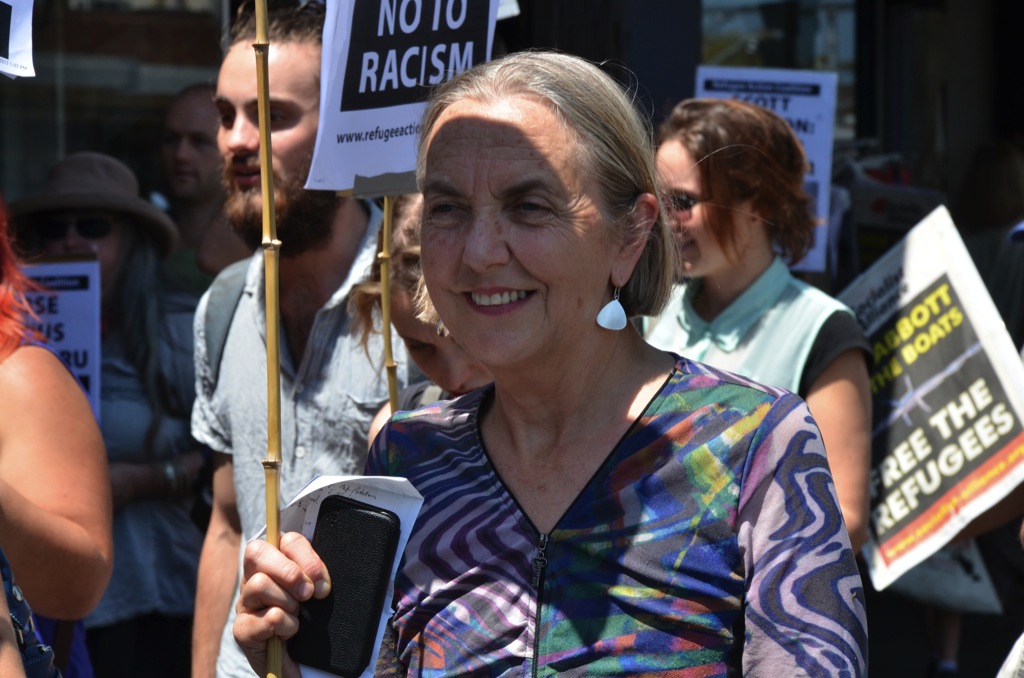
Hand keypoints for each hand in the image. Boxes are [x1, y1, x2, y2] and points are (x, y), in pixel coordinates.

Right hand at [233, 531, 331, 677]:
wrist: (300, 665)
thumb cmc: (309, 625)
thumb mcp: (316, 596)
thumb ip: (316, 578)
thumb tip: (320, 583)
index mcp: (276, 563)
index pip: (287, 540)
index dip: (307, 558)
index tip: (323, 585)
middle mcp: (254, 578)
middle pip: (257, 552)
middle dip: (289, 573)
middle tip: (308, 595)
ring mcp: (245, 603)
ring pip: (259, 584)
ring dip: (287, 603)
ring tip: (295, 617)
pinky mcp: (242, 629)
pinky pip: (266, 617)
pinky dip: (284, 627)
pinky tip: (286, 635)